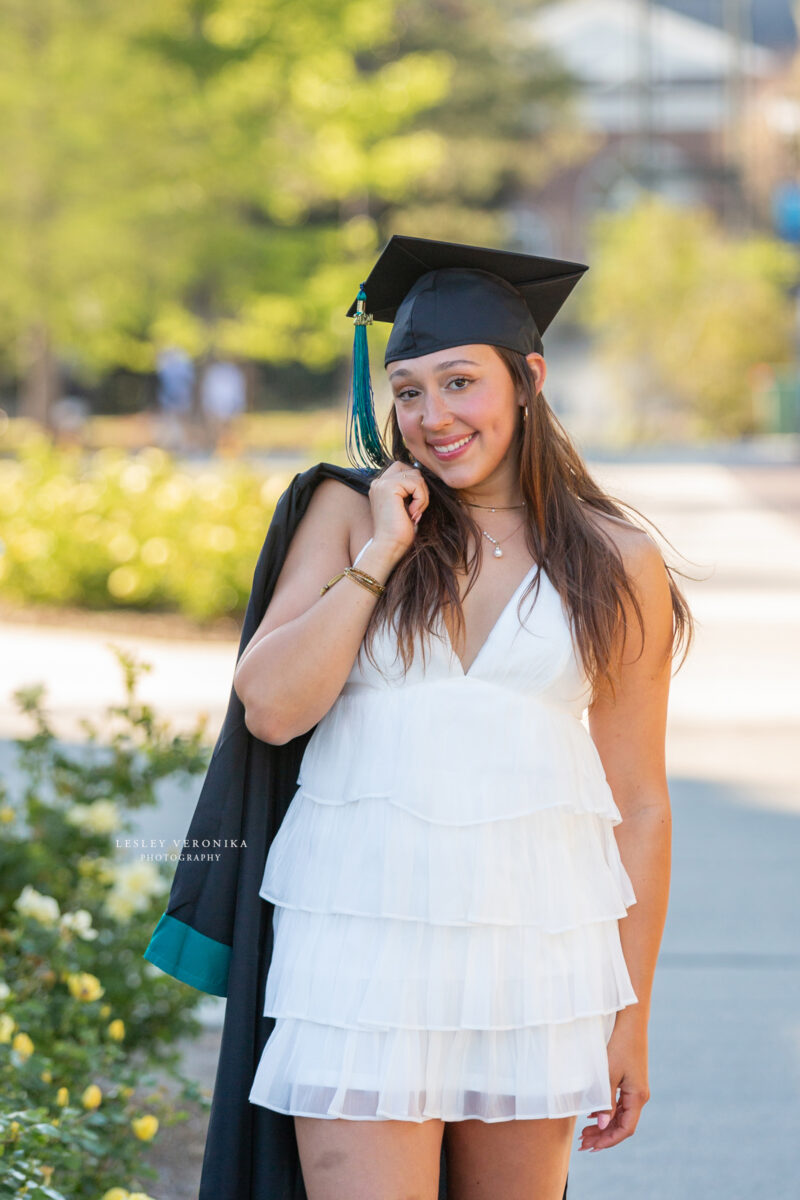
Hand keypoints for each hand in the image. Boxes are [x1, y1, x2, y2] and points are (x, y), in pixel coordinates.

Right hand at [368, 460, 429, 557]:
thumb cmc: (400, 532)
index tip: (414, 506)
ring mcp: (382, 483)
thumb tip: (425, 477)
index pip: (404, 469)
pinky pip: (417, 484)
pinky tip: (413, 513)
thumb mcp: (406, 505)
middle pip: (412, 470)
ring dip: (422, 496)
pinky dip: (421, 499)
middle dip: (421, 488)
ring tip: (415, 513)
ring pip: (417, 476)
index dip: (416, 484)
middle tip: (417, 509)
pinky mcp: (389, 487)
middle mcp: (378, 482)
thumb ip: (409, 490)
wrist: (390, 546)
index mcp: (381, 486)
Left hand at [578, 1020, 649, 1152]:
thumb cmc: (619, 1045)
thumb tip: (603, 1127)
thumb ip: (605, 1101)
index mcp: (637, 1096)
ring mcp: (636, 1089)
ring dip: (604, 1126)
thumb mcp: (608, 1073)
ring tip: (585, 1132)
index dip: (608, 1141)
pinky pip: (620, 1104)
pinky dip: (607, 1113)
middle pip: (623, 1125)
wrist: (630, 1022)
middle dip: (603, 1136)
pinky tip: (593, 1115)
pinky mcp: (631, 1081)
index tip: (591, 1147)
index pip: (625, 1129)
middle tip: (583, 1143)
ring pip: (621, 1115)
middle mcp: (640, 1096)